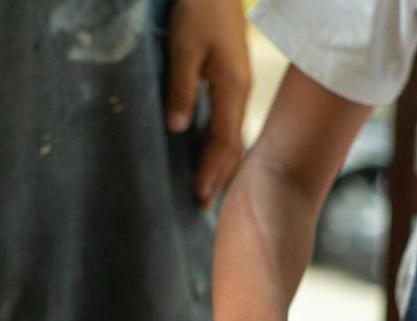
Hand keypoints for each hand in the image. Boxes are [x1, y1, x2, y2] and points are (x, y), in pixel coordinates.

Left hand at [164, 0, 250, 205]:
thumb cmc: (199, 9)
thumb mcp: (184, 47)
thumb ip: (181, 87)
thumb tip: (177, 128)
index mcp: (233, 89)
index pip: (224, 142)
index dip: (212, 172)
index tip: (199, 197)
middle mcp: (239, 93)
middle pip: (232, 146)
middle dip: (218, 176)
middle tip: (202, 206)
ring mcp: (236, 87)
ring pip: (231, 136)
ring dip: (219, 164)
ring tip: (206, 188)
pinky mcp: (229, 80)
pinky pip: (226, 122)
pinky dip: (218, 145)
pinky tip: (206, 153)